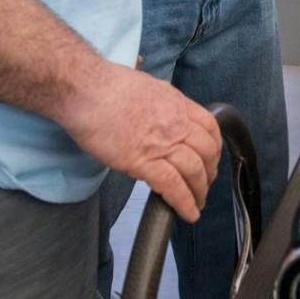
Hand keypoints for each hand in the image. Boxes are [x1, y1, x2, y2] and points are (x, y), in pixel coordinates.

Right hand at [57, 63, 220, 222]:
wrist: (85, 90)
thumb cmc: (105, 85)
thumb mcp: (145, 85)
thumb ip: (158, 101)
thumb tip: (156, 110)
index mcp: (175, 102)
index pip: (210, 126)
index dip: (214, 147)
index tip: (211, 158)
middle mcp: (175, 122)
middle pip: (206, 152)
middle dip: (209, 173)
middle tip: (204, 184)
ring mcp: (160, 143)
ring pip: (194, 171)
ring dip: (199, 192)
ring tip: (197, 204)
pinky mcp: (142, 162)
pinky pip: (172, 186)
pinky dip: (184, 202)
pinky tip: (187, 213)